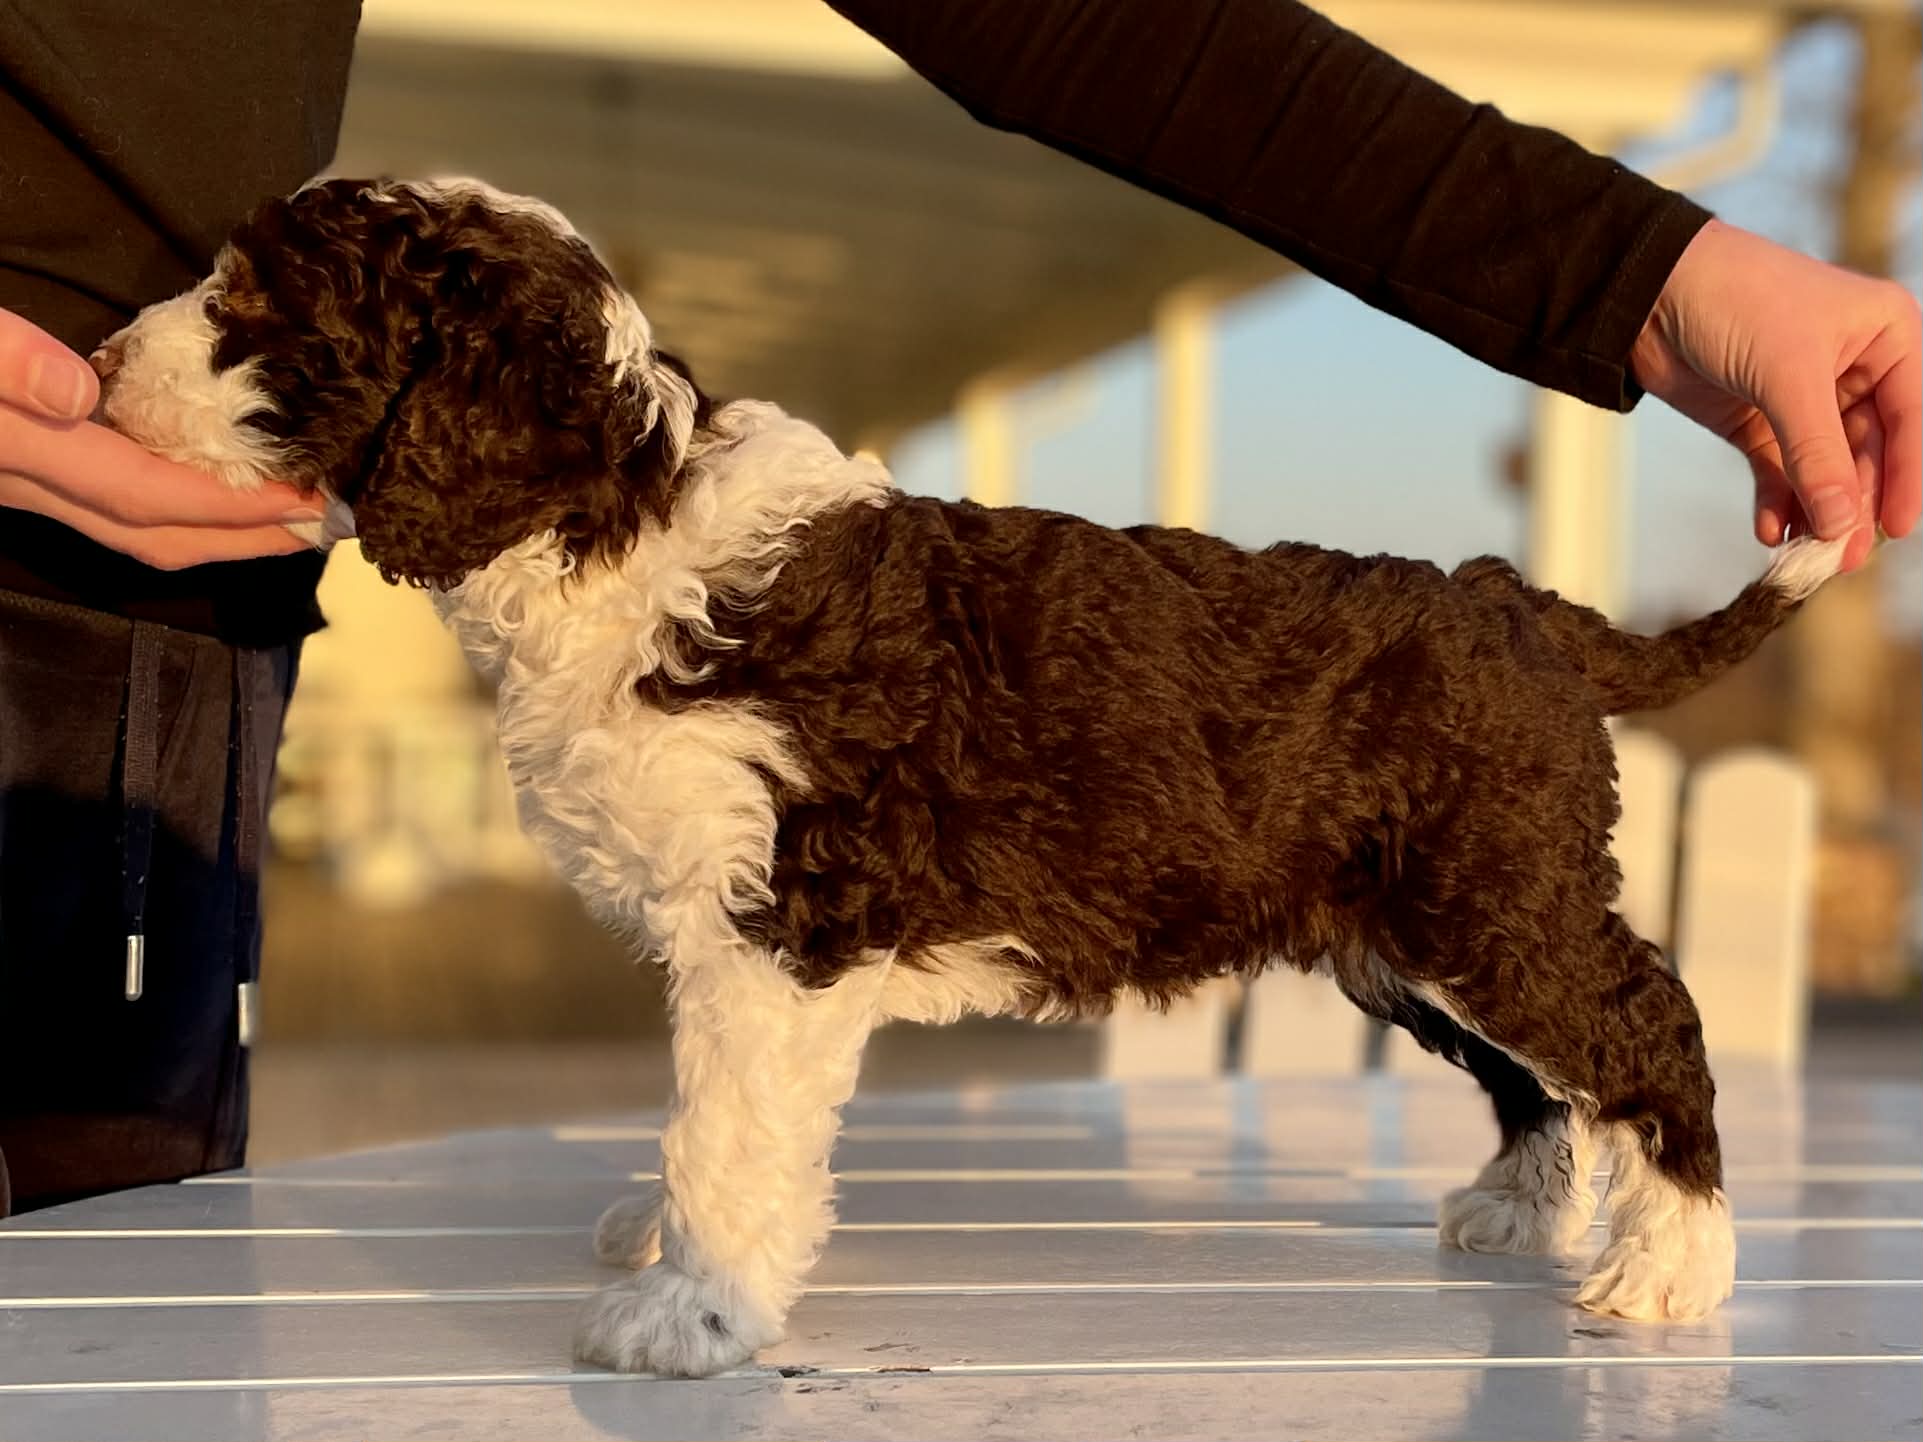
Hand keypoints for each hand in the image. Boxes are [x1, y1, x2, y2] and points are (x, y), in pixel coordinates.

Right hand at [0, 306, 320, 568]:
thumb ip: (5, 362)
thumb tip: (77, 394)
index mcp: (25, 454)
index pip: (148, 496)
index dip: (233, 507)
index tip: (308, 502)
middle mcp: (32, 486)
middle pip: (155, 536)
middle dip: (246, 538)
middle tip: (325, 526)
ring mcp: (29, 482)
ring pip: (139, 529)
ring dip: (221, 529)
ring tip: (292, 515)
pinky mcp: (31, 465)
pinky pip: (122, 505)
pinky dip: (183, 506)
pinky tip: (217, 481)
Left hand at [1631, 219, 1919, 571]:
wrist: (1651, 290)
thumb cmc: (1736, 300)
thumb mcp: (1787, 376)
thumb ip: (1817, 452)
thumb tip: (1842, 522)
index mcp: (1887, 337)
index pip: (1910, 418)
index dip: (1904, 476)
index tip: (1895, 528)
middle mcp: (1856, 368)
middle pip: (1867, 452)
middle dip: (1853, 504)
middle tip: (1841, 557)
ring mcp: (1805, 398)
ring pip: (1823, 468)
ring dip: (1815, 511)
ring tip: (1805, 556)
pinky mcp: (1759, 420)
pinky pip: (1779, 471)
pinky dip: (1777, 502)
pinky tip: (1771, 531)